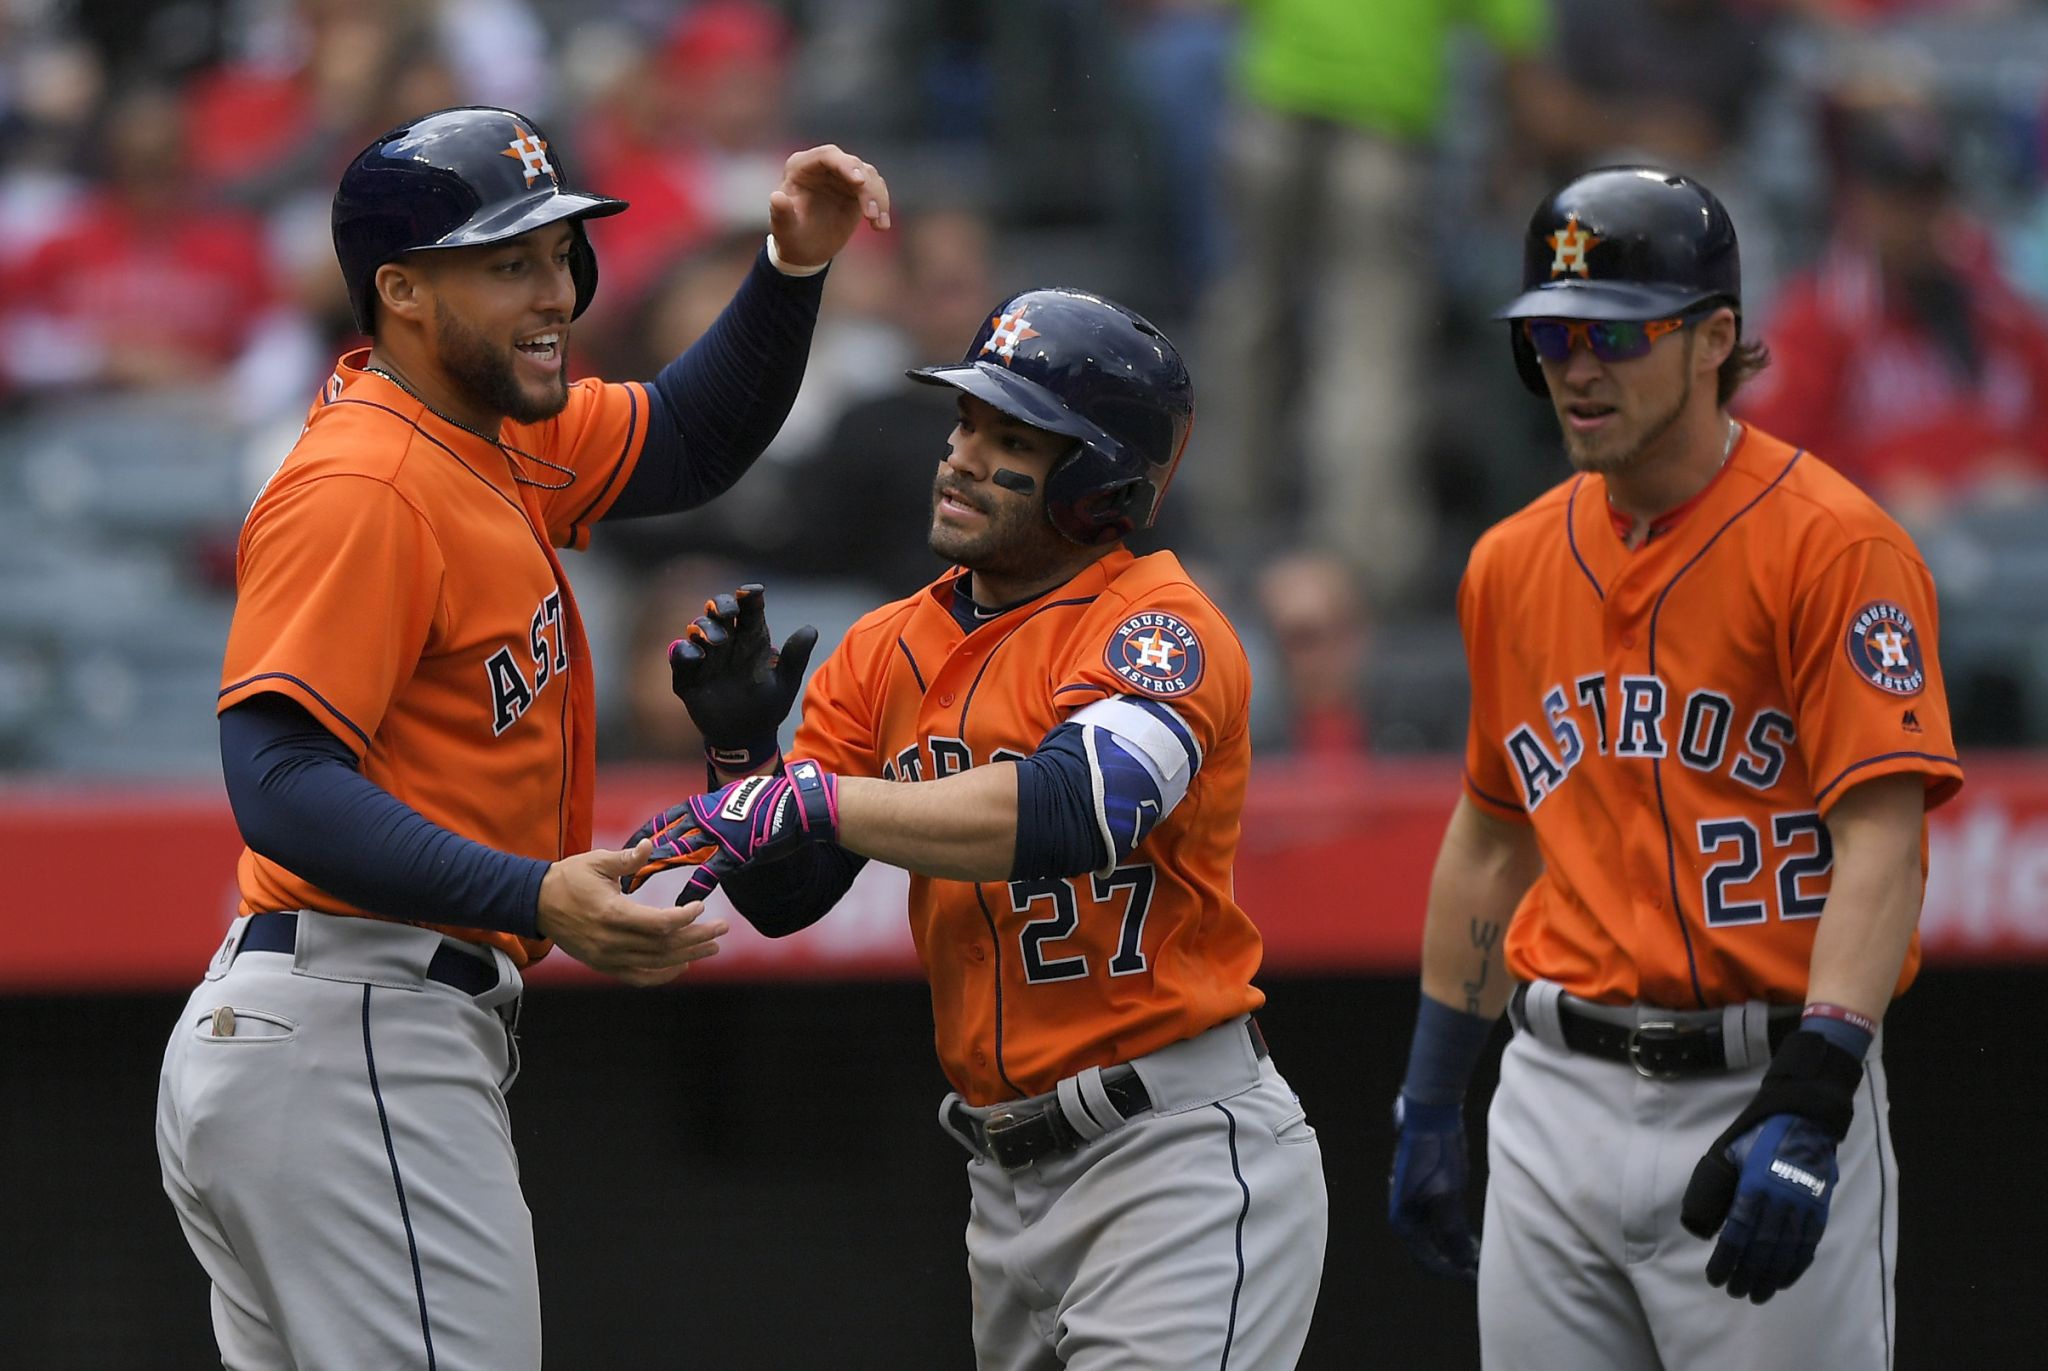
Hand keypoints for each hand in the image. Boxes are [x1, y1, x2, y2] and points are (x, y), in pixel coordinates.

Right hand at [538, 841, 728, 985]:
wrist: (537, 903)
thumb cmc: (569, 878)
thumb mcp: (597, 861)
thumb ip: (627, 858)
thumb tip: (651, 845)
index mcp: (611, 914)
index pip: (658, 924)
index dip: (684, 918)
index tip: (700, 907)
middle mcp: (611, 941)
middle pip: (664, 947)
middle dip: (697, 938)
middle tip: (722, 929)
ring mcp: (607, 957)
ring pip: (656, 963)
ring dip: (687, 955)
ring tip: (712, 947)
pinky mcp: (604, 965)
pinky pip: (639, 977)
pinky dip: (663, 974)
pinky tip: (683, 965)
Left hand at [622, 760, 839, 902]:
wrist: (794, 804)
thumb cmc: (768, 801)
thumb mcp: (734, 798)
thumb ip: (714, 811)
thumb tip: (701, 817)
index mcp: (702, 806)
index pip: (662, 821)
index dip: (642, 837)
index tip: (625, 850)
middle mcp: (704, 819)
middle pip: (662, 839)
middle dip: (638, 857)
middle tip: (617, 874)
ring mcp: (718, 836)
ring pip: (677, 854)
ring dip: (653, 871)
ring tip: (632, 887)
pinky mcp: (735, 852)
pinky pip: (707, 874)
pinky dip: (692, 890)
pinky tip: (679, 905)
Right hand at [669, 583, 817, 771]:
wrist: (747, 738)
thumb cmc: (768, 707)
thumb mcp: (785, 684)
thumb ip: (795, 656)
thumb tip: (810, 629)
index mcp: (751, 639)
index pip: (748, 609)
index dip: (749, 596)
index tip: (754, 592)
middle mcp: (726, 642)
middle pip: (719, 611)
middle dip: (721, 605)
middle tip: (728, 612)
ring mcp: (706, 657)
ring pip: (698, 628)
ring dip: (704, 627)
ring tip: (717, 640)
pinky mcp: (688, 675)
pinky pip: (680, 655)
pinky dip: (684, 651)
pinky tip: (697, 655)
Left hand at [768, 145, 890, 267]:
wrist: (805, 250)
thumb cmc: (791, 236)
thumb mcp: (784, 229)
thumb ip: (781, 214)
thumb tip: (776, 198)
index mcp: (801, 167)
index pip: (827, 156)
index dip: (845, 165)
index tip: (860, 182)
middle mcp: (824, 166)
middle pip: (853, 165)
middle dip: (867, 187)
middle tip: (871, 213)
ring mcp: (843, 176)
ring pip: (869, 176)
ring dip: (878, 198)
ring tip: (878, 223)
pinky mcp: (858, 189)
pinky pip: (876, 191)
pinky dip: (882, 207)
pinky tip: (881, 226)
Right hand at [1388, 1094, 1480, 1282]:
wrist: (1430, 1117)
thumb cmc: (1436, 1156)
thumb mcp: (1447, 1196)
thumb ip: (1453, 1232)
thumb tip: (1463, 1261)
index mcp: (1403, 1220)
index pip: (1427, 1260)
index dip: (1452, 1272)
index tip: (1475, 1280)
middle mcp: (1404, 1215)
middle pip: (1428, 1251)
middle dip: (1453, 1263)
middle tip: (1480, 1271)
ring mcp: (1413, 1203)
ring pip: (1434, 1237)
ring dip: (1455, 1248)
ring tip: (1480, 1257)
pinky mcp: (1424, 1193)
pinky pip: (1437, 1223)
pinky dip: (1453, 1233)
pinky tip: (1472, 1236)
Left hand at [1693, 1114, 1839, 1302]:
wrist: (1803, 1122)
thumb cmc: (1759, 1138)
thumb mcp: (1729, 1154)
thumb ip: (1718, 1186)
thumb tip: (1705, 1221)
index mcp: (1754, 1187)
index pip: (1737, 1233)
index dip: (1725, 1259)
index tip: (1715, 1277)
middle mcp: (1780, 1202)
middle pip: (1761, 1249)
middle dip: (1746, 1274)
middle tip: (1734, 1292)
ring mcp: (1803, 1208)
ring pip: (1785, 1252)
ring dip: (1769, 1278)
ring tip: (1756, 1295)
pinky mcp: (1819, 1211)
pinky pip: (1807, 1246)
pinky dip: (1795, 1267)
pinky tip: (1782, 1280)